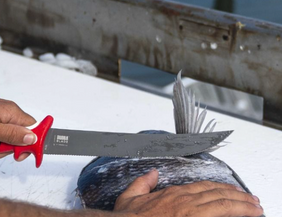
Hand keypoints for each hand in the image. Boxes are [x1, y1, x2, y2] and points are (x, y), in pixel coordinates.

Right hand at [114, 169, 263, 216]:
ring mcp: (190, 212)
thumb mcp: (130, 196)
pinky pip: (217, 215)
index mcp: (173, 194)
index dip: (219, 188)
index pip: (202, 187)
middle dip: (237, 196)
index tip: (231, 191)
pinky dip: (231, 214)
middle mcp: (184, 200)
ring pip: (221, 204)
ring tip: (254, 207)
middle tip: (251, 200)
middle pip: (216, 194)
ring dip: (240, 205)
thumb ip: (143, 183)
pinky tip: (243, 216)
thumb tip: (152, 173)